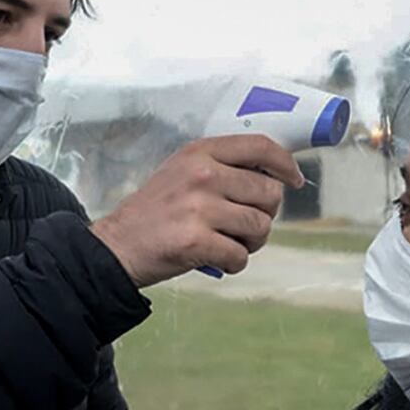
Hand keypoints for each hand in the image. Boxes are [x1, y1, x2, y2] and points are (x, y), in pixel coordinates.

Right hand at [91, 135, 303, 287]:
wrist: (117, 247)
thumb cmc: (154, 213)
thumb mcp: (182, 172)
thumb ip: (221, 168)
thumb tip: (272, 178)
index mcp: (200, 153)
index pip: (261, 146)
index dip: (285, 165)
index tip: (293, 180)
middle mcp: (202, 175)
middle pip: (269, 193)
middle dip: (264, 215)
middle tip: (243, 226)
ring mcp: (199, 208)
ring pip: (260, 226)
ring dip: (250, 242)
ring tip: (228, 243)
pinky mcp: (196, 241)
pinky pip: (241, 255)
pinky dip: (234, 263)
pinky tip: (216, 259)